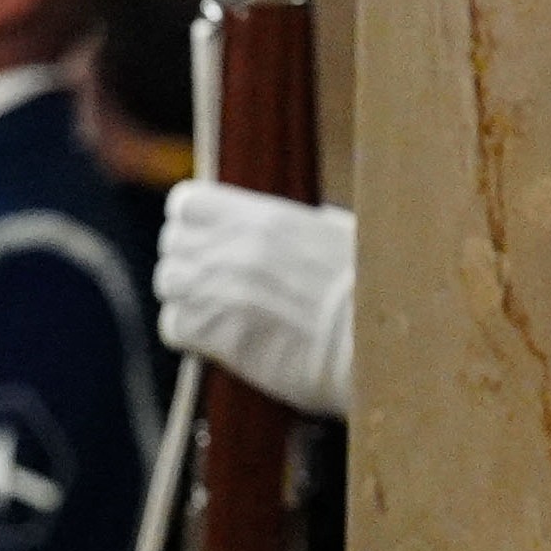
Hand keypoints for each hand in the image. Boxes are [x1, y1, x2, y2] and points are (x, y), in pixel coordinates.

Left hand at [154, 183, 356, 420]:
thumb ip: (294, 227)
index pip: (186, 203)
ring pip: (168, 284)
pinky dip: (189, 335)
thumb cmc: (371, 292)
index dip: (191, 224)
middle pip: (172, 245)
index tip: (207, 241)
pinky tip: (218, 340)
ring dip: (187, 298)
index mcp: (264, 217)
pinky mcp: (220, 336)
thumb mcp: (338, 236)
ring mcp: (222, 291)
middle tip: (215, 284)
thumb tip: (286, 224)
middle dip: (188, 263)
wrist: (382, 347)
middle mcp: (235, 248)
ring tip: (218, 313)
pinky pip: (173, 327)